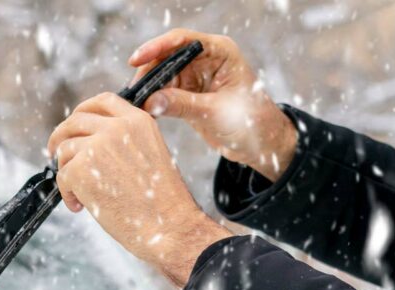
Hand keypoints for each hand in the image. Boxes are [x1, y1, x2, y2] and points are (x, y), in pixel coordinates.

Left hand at [47, 92, 231, 287]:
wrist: (169, 226)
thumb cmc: (161, 202)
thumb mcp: (150, 154)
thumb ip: (124, 140)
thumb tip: (88, 142)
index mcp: (138, 121)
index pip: (103, 101)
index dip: (83, 111)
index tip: (73, 125)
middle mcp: (117, 128)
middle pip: (75, 121)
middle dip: (60, 137)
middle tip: (55, 154)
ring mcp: (97, 146)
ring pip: (64, 150)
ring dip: (66, 171)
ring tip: (81, 195)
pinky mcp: (81, 169)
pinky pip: (61, 175)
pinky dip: (66, 193)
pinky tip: (81, 206)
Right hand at [130, 29, 295, 181]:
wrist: (261, 143)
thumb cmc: (251, 121)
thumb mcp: (215, 112)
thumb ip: (182, 105)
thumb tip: (150, 101)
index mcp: (220, 52)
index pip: (182, 41)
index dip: (157, 47)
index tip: (136, 60)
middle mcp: (206, 59)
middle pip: (167, 58)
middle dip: (148, 74)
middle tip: (133, 94)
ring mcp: (196, 77)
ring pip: (162, 77)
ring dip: (148, 90)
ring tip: (136, 106)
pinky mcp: (188, 95)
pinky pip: (164, 93)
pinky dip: (153, 102)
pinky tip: (144, 112)